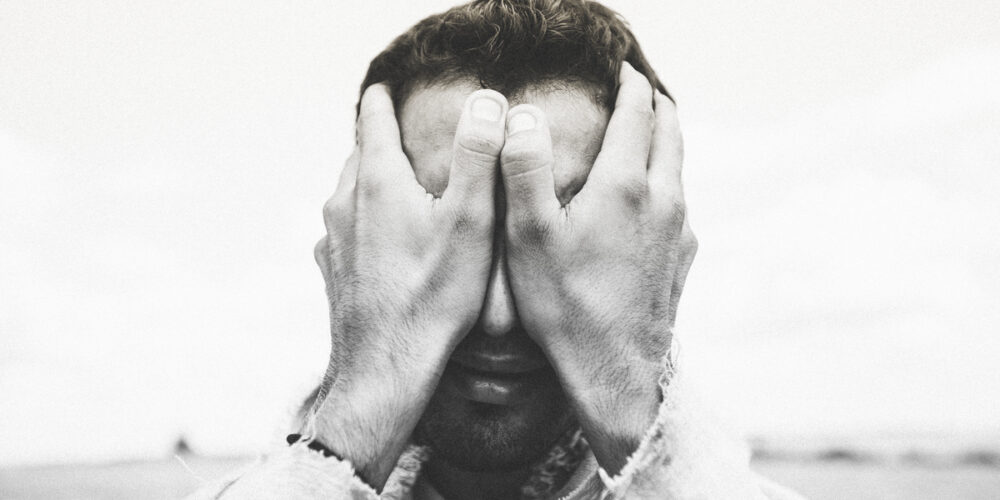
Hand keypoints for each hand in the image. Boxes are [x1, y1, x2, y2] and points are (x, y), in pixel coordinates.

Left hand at [308, 84, 508, 487]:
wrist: (387, 366)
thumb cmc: (435, 295)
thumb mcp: (471, 220)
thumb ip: (477, 156)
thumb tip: (484, 101)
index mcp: (378, 180)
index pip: (373, 116)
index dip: (385, 97)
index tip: (390, 85)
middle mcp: (345, 201)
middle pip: (360, 152)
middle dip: (381, 139)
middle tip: (405, 134)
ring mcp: (333, 237)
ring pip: (349, 191)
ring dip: (371, 181)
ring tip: (399, 186)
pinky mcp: (332, 269)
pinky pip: (345, 229)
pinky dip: (363, 220)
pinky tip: (383, 239)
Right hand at [498, 64, 696, 473]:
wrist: (613, 369)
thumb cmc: (565, 304)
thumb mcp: (529, 235)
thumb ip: (524, 169)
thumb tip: (523, 116)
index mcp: (625, 184)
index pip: (637, 112)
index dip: (628, 84)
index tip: (619, 70)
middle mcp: (663, 199)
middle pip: (670, 131)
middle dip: (655, 104)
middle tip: (637, 91)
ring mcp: (679, 230)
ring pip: (679, 167)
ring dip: (664, 142)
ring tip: (644, 135)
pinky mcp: (683, 257)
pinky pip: (680, 204)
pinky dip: (666, 184)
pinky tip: (648, 200)